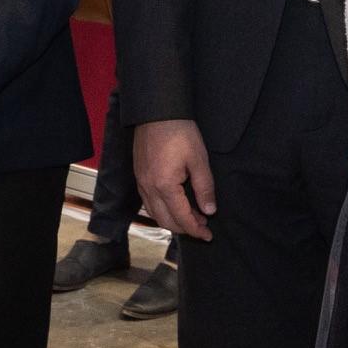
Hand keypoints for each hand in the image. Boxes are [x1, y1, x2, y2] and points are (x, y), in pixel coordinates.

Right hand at [133, 118, 216, 241]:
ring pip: (155, 214)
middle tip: (203, 226)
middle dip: (185, 228)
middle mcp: (149, 188)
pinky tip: (175, 205)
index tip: (209, 236)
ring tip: (192, 217)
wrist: (157, 112)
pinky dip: (162, 210)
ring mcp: (141, 183)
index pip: (182, 218)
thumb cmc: (180, 132)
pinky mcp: (139, 176)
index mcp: (164, 186)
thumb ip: (204, 188)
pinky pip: (149, 202)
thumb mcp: (198, 160)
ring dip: (173, 220)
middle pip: (166, 221)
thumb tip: (209, 211)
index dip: (196, 230)